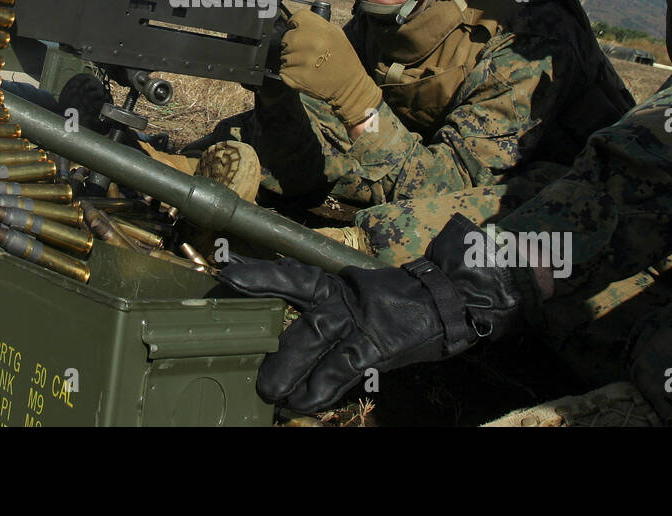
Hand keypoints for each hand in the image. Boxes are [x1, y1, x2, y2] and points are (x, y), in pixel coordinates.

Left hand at [217, 216, 532, 412]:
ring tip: (271, 392)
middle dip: (273, 336)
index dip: (259, 274)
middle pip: (301, 314)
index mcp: (335, 284)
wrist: (446, 303)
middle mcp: (344, 298)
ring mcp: (363, 322)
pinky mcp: (380, 346)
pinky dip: (322, 388)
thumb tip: (276, 333)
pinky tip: (304, 403)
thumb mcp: (354, 295)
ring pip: (319, 344)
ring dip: (292, 370)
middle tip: (242, 352)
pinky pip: (344, 369)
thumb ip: (320, 308)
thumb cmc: (392, 303)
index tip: (225, 269)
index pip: (292, 276)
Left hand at [278, 10, 380, 126]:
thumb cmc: (342, 58)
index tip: (300, 32)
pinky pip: (283, 70)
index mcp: (321, 29)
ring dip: (291, 59)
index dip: (296, 25)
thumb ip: (316, 25)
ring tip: (307, 64)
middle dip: (292, 44)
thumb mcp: (336, 33)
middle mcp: (310, 43)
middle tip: (305, 52)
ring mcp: (302, 61)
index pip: (295, 18)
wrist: (349, 85)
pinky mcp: (295, 77)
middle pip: (286, 37)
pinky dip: (290, 72)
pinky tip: (303, 73)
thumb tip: (295, 22)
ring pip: (283, 55)